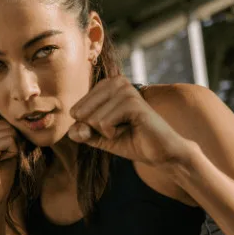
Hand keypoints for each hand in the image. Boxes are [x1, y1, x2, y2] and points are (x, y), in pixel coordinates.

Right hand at [0, 121, 18, 216]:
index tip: (0, 157)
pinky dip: (13, 154)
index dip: (11, 141)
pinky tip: (0, 164)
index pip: (6, 123)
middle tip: (2, 161)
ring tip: (0, 163)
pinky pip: (10, 141)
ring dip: (13, 150)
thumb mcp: (4, 149)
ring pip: (11, 133)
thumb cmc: (0, 176)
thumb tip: (24, 118)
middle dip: (13, 144)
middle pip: (9, 126)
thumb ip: (9, 132)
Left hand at [68, 77, 192, 166]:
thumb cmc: (133, 142)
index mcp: (107, 85)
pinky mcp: (132, 103)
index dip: (89, 128)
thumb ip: (84, 133)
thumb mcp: (101, 138)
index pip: (76, 110)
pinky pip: (104, 123)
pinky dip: (112, 134)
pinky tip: (131, 130)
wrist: (161, 152)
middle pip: (82, 113)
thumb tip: (71, 130)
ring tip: (127, 130)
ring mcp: (125, 90)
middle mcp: (116, 82)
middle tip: (119, 131)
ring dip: (107, 133)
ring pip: (93, 119)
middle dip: (96, 130)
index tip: (111, 129)